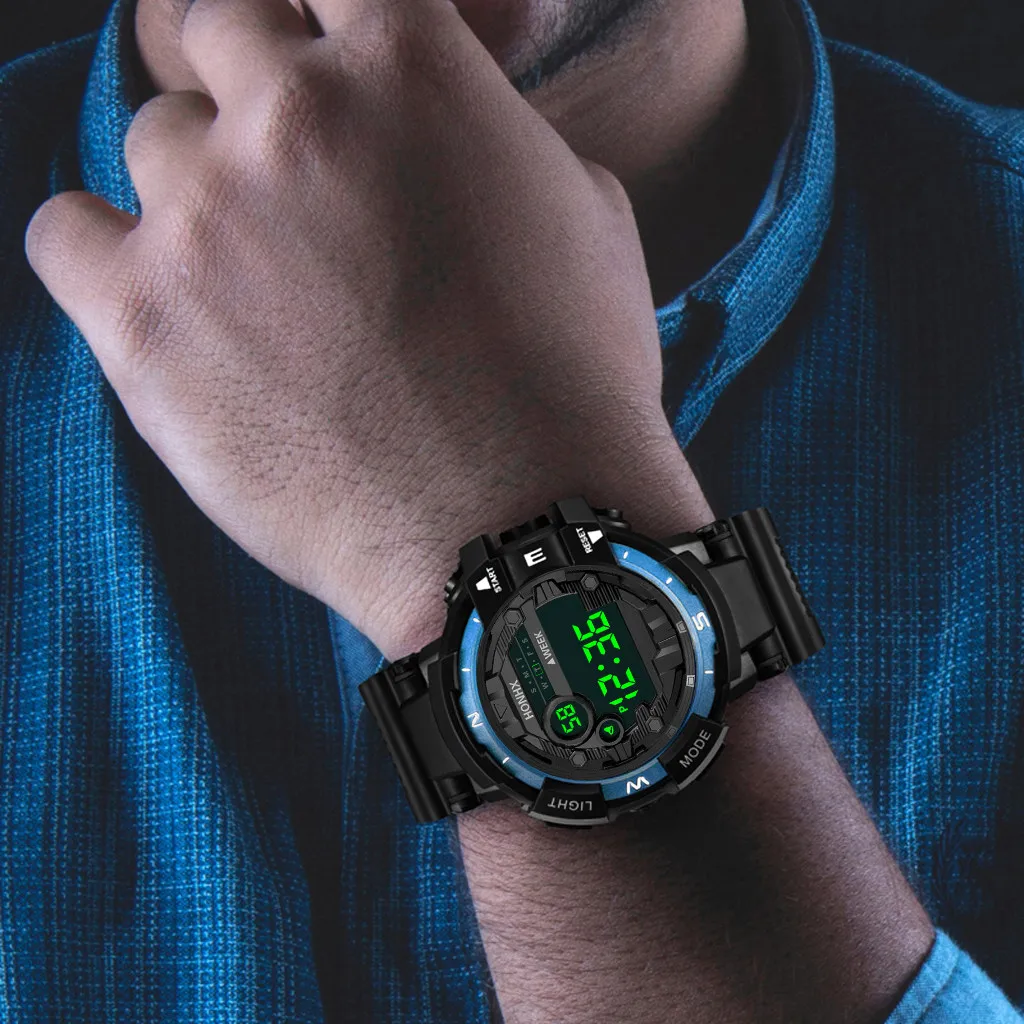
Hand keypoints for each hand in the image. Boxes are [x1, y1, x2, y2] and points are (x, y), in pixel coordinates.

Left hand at [24, 0, 705, 655]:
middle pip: (212, 31)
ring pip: (152, 142)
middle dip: (248, 81)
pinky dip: (105, 255)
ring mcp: (206, 217)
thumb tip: (447, 126)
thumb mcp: (587, 216)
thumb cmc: (572, 382)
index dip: (318, 23)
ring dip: (198, 190)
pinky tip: (161, 300)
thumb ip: (490, 136)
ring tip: (254, 278)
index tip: (317, 68)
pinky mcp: (141, 322)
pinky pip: (64, 234)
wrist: (520, 526)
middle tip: (281, 163)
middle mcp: (293, 114)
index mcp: (408, 66)